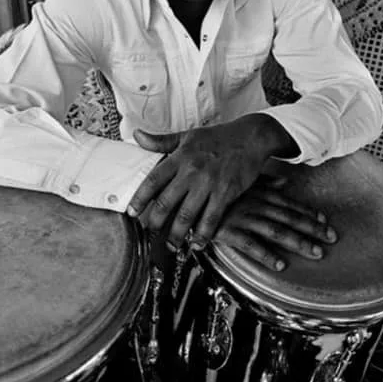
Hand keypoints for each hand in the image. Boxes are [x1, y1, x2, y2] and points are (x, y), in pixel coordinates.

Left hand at [128, 114, 296, 250]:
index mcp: (179, 157)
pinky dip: (203, 235)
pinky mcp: (225, 193)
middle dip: (155, 222)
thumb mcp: (187, 135)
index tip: (132, 212)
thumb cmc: (218, 137)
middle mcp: (191, 171)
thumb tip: (137, 136)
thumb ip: (161, 141)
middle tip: (151, 233)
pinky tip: (197, 244)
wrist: (250, 137)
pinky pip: (211, 219)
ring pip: (187, 215)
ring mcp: (209, 183)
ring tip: (171, 246)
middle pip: (166, 202)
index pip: (153, 180)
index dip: (140, 198)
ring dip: (176, 234)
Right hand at [214, 176, 337, 271]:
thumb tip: (284, 182)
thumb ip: (264, 183)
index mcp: (258, 194)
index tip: (325, 221)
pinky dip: (266, 255)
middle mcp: (254, 205)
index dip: (308, 213)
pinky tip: (281, 265)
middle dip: (312, 229)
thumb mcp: (241, 183)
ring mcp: (242, 218)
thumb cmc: (216, 190)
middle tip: (332, 239)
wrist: (189, 198)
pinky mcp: (228, 232)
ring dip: (298, 242)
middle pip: (289, 218)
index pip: (289, 204)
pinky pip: (250, 245)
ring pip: (276, 231)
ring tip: (316, 253)